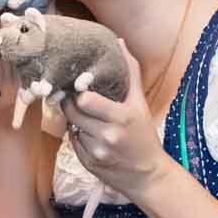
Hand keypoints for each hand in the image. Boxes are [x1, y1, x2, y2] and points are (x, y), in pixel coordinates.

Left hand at [63, 39, 172, 200]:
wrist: (147, 175)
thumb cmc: (144, 135)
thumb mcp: (140, 103)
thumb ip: (130, 72)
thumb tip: (119, 43)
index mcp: (121, 117)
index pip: (85, 100)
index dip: (77, 91)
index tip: (78, 85)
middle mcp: (107, 135)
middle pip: (72, 112)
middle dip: (71, 103)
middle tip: (74, 97)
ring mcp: (96, 151)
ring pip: (70, 126)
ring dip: (74, 120)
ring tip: (87, 117)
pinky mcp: (87, 164)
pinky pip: (72, 142)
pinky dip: (77, 136)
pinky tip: (90, 135)